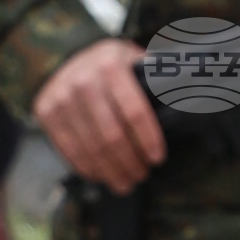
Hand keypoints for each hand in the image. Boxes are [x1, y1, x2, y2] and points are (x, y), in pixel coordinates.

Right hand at [33, 34, 166, 187]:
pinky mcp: (46, 112)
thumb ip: (158, 77)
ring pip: (90, 147)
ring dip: (110, 171)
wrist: (65, 56)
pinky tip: (101, 175)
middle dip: (130, 162)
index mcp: (111, 65)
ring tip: (125, 182)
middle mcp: (83, 80)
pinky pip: (68, 149)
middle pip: (112, 135)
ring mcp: (61, 97)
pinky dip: (87, 167)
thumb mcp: (135, 59)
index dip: (148, 139)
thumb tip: (194, 98)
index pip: (134, 111)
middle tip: (141, 176)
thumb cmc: (111, 64)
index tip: (157, 158)